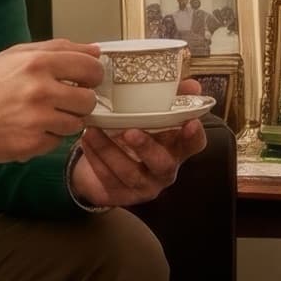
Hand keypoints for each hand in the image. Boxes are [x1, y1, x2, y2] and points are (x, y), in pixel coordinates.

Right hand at [0, 40, 103, 163]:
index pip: (90, 67)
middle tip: (64, 100)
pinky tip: (29, 129)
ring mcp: (37, 120)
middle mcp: (40, 90)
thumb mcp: (16, 55)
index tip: (88, 79)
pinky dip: (48, 137)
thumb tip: (94, 51)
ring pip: (76, 124)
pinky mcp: (32, 145)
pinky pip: (57, 142)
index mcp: (38, 63)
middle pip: (88, 99)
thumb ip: (58, 49)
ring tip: (41, 115)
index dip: (93, 75)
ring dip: (64, 121)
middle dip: (79, 101)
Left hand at [67, 79, 208, 206]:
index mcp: (177, 148)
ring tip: (93, 130)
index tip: (190, 122)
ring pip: (130, 173)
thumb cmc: (135, 131)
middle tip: (130, 132)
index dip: (194, 136)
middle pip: (162, 163)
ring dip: (109, 151)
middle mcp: (164, 169)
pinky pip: (108, 179)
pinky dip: (96, 159)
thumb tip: (192, 86)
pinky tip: (86, 141)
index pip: (194, 145)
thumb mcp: (151, 114)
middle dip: (146, 147)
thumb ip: (170, 98)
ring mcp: (144, 185)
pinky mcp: (122, 195)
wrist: (106, 162)